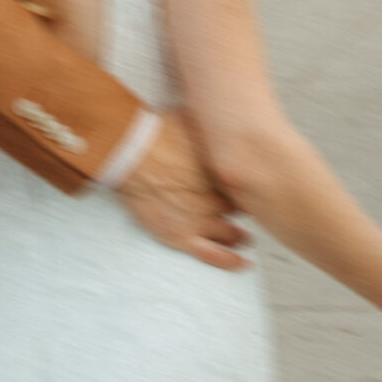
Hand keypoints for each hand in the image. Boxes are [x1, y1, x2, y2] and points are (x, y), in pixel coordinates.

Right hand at [117, 113, 249, 272]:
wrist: (132, 153)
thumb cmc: (158, 132)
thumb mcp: (194, 120)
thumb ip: (211, 128)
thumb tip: (222, 117)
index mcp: (221, 172)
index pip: (245, 185)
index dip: (247, 187)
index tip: (249, 187)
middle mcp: (216, 197)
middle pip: (240, 210)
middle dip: (245, 211)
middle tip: (249, 213)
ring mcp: (201, 219)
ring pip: (231, 233)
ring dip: (240, 236)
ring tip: (246, 239)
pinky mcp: (182, 236)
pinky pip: (213, 255)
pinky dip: (231, 262)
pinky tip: (244, 265)